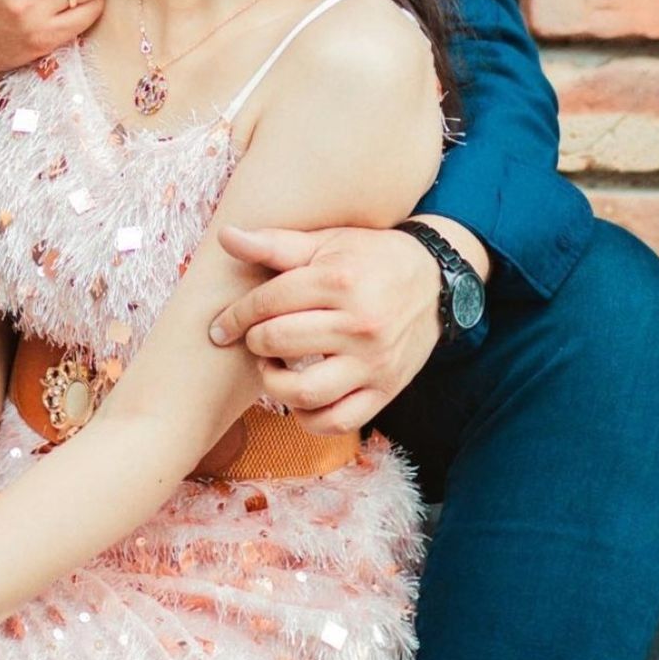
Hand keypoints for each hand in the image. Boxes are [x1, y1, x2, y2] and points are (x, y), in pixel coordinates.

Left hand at [207, 224, 445, 432]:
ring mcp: (374, 362)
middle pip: (279, 342)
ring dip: (274, 384)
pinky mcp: (386, 390)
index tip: (221, 327)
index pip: (268, 302)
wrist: (437, 281)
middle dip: (255, 342)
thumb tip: (226, 237)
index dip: (235, 316)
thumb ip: (274, 244)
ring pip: (305, 392)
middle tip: (256, 339)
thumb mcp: (327, 242)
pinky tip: (299, 398)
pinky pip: (338, 422)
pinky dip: (309, 419)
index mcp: (340, 281)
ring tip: (274, 367)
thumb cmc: (371, 258)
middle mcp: (360, 323)